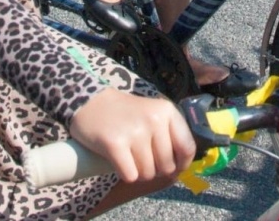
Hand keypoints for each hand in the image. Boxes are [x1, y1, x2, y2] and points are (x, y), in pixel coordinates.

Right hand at [68, 88, 193, 183]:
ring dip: (139, 172)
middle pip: (167, 166)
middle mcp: (154, 120)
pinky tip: (119, 161)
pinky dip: (125, 174)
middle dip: (155, 169)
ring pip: (147, 174)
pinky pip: (130, 175)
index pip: (187, 147)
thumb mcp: (154, 115)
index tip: (174, 168)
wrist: (91, 102)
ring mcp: (134, 131)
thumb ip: (169, 136)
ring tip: (129, 157)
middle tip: (142, 158)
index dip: (182, 164)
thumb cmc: (126, 113)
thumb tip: (180, 170)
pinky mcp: (114, 143)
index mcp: (167, 111)